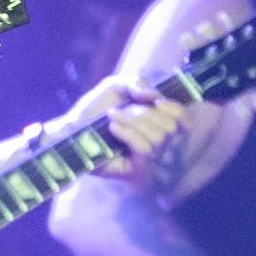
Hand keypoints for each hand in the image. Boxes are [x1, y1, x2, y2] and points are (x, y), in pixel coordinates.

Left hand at [42, 76, 184, 184]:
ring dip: (133, 122)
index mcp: (157, 124)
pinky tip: (113, 128)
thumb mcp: (116, 86)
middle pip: (170, 127)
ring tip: (112, 118)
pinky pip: (146, 150)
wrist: (72, 128)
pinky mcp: (136, 172)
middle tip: (120, 111)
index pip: (183, 121)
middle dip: (144, 113)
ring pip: (158, 138)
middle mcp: (157, 143)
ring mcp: (147, 160)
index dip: (175, 109)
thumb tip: (155, 96)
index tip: (156, 101)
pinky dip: (130, 134)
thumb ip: (137, 83)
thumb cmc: (95, 108)